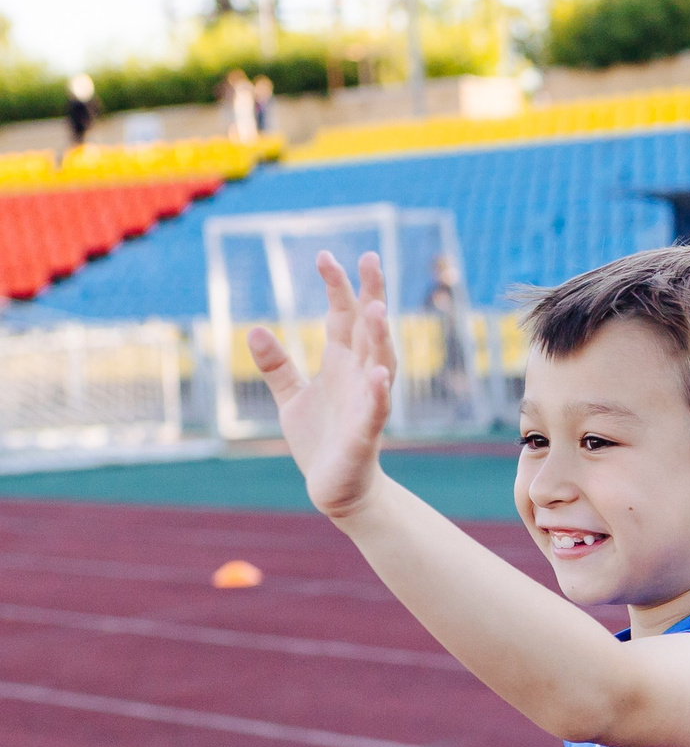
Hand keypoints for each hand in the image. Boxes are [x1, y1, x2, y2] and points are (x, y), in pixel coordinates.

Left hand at [249, 250, 394, 519]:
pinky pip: (374, 410)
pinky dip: (378, 392)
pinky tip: (378, 373)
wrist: (338, 490)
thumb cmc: (321, 441)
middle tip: (371, 258)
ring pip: (378, 362)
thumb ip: (277, 365)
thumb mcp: (291, 398)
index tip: (326, 255)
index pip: (343, 317)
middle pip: (366, 329)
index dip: (337, 287)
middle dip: (370, 295)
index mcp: (341, 365)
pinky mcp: (365, 435)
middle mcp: (359, 377)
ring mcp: (366, 404)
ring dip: (379, 337)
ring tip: (376, 308)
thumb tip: (253, 330)